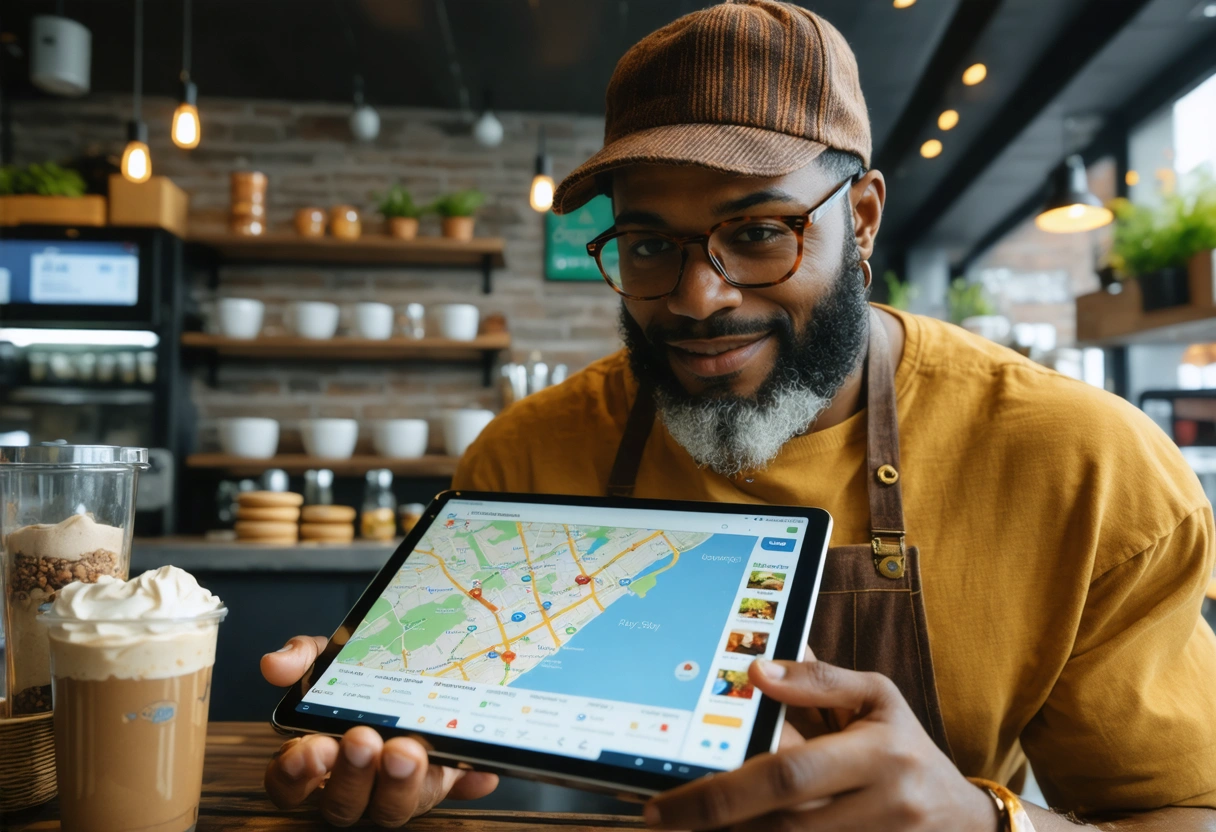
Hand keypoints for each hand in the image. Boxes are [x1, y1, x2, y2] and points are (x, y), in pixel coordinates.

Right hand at [261, 636, 498, 826]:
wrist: (411, 672)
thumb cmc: (357, 677)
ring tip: (409, 750)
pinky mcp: (438, 783)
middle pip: (341, 804)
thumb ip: (302, 657)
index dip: (295, 774)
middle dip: (351, 775)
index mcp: (317, 757)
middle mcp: (353, 784)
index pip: (289, 783)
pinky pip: (454, 791)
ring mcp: (396, 789)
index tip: (311, 749)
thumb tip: (274, 665)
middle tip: (363, 740)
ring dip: (400, 783)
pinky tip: (479, 771)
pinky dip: (468, 782)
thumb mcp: (330, 659)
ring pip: (391, 808)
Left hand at [645, 656, 998, 831]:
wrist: (966, 819)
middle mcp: (885, 806)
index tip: (669, 798)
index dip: (725, 789)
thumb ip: (819, 680)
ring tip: (685, 827)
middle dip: (716, 821)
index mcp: (881, 754)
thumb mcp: (877, 697)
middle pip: (784, 824)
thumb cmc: (906, 746)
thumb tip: (754, 668)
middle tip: (661, 819)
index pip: (790, 772)